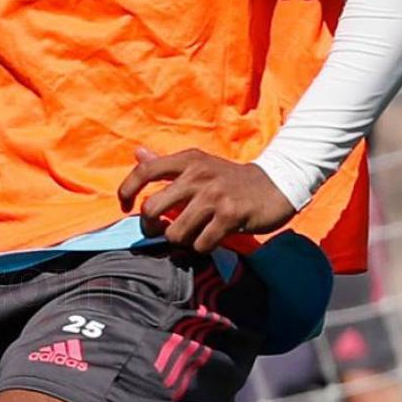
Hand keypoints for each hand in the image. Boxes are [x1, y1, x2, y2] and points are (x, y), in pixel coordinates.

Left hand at [116, 147, 297, 253]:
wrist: (276, 185)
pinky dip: (202, 248)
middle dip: (151, 228)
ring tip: (193, 235)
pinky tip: (212, 239)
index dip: (126, 190)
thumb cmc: (229, 179)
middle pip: (152, 209)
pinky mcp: (231, 215)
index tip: (124, 207)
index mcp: (187, 160)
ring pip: (175, 233)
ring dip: (181, 242)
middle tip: (162, 231)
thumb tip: (137, 154)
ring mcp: (215, 195)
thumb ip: (166, 163)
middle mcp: (198, 174)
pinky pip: (200, 244)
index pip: (144, 171)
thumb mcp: (199, 164)